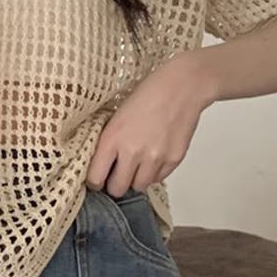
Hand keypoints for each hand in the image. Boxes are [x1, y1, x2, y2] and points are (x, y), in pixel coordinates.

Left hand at [86, 51, 216, 194]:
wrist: (181, 87)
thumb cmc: (147, 95)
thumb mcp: (116, 116)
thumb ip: (108, 143)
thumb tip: (102, 165)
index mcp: (112, 139)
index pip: (96, 178)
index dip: (95, 181)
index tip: (98, 178)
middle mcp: (132, 153)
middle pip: (117, 189)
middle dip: (115, 184)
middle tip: (118, 174)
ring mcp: (154, 159)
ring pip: (139, 187)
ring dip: (136, 179)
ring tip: (138, 163)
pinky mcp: (173, 160)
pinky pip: (158, 179)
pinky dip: (154, 172)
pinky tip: (154, 155)